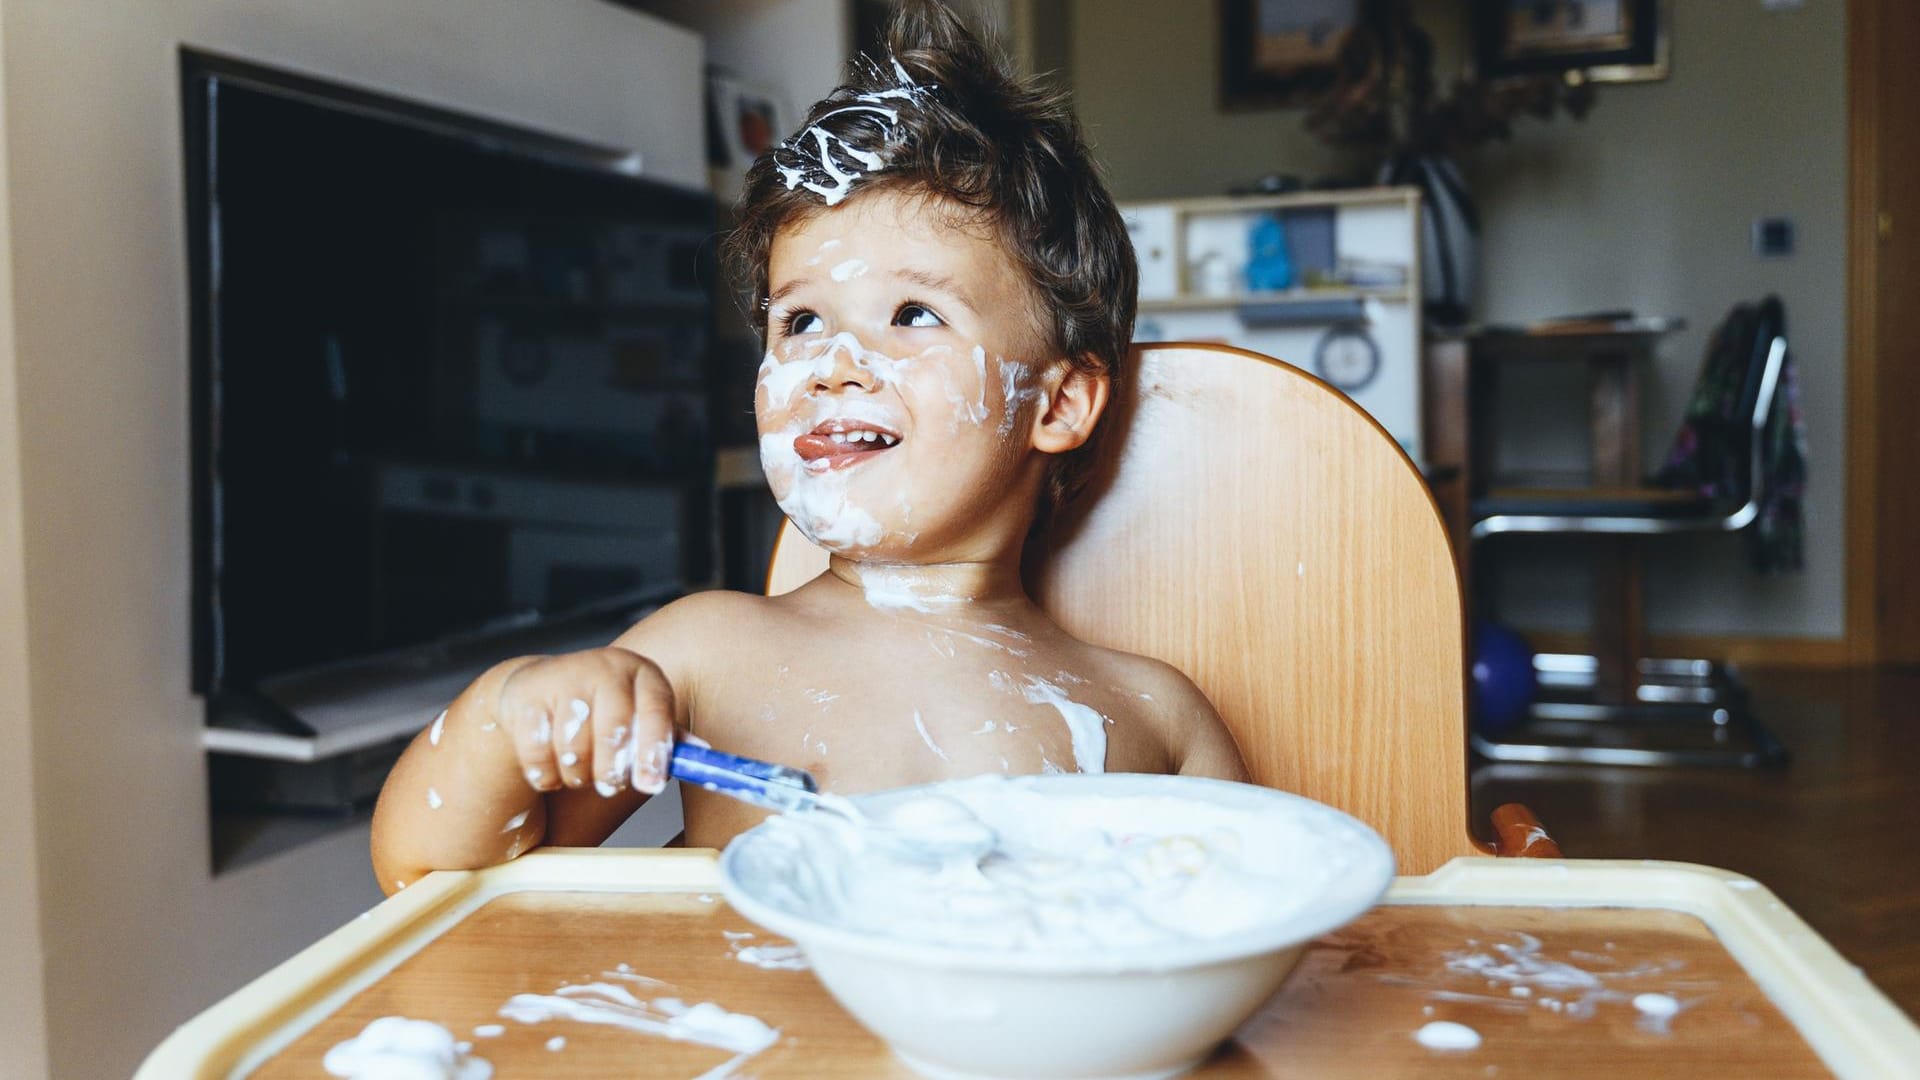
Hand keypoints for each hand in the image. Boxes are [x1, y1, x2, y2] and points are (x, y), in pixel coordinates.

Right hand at [494, 648, 676, 796]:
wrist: (542, 688)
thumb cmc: (602, 710)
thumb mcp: (640, 716)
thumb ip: (669, 736)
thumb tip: (702, 753)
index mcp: (642, 673)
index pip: (656, 711)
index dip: (654, 752)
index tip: (651, 786)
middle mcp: (606, 667)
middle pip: (614, 733)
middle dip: (612, 771)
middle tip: (609, 785)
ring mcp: (565, 676)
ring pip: (574, 749)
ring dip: (578, 775)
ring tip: (580, 771)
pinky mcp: (528, 695)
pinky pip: (538, 753)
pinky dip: (546, 774)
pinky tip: (552, 766)